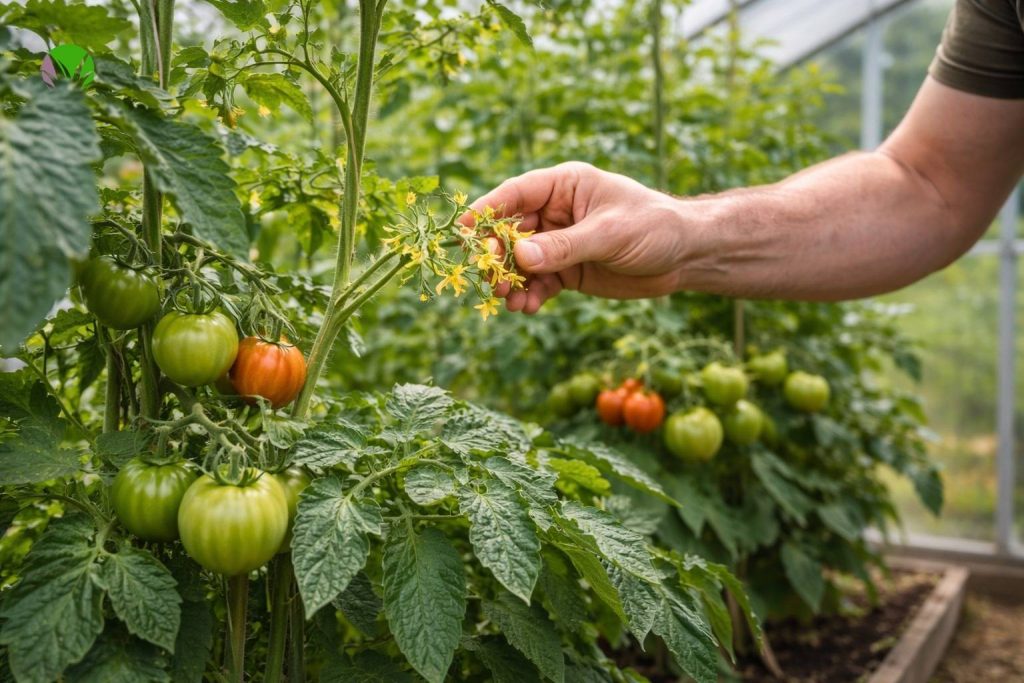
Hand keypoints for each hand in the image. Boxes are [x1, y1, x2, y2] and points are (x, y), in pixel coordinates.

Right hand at [466, 162, 689, 312]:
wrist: (685, 256)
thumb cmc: (653, 227)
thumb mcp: (609, 234)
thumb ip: (564, 246)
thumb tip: (521, 258)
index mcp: (564, 185)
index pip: (515, 194)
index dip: (486, 211)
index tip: (463, 231)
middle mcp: (555, 212)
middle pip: (510, 232)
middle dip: (496, 257)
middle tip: (491, 279)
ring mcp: (559, 243)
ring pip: (520, 262)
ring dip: (511, 281)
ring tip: (510, 301)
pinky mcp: (567, 270)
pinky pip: (538, 282)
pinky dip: (530, 295)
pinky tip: (528, 308)